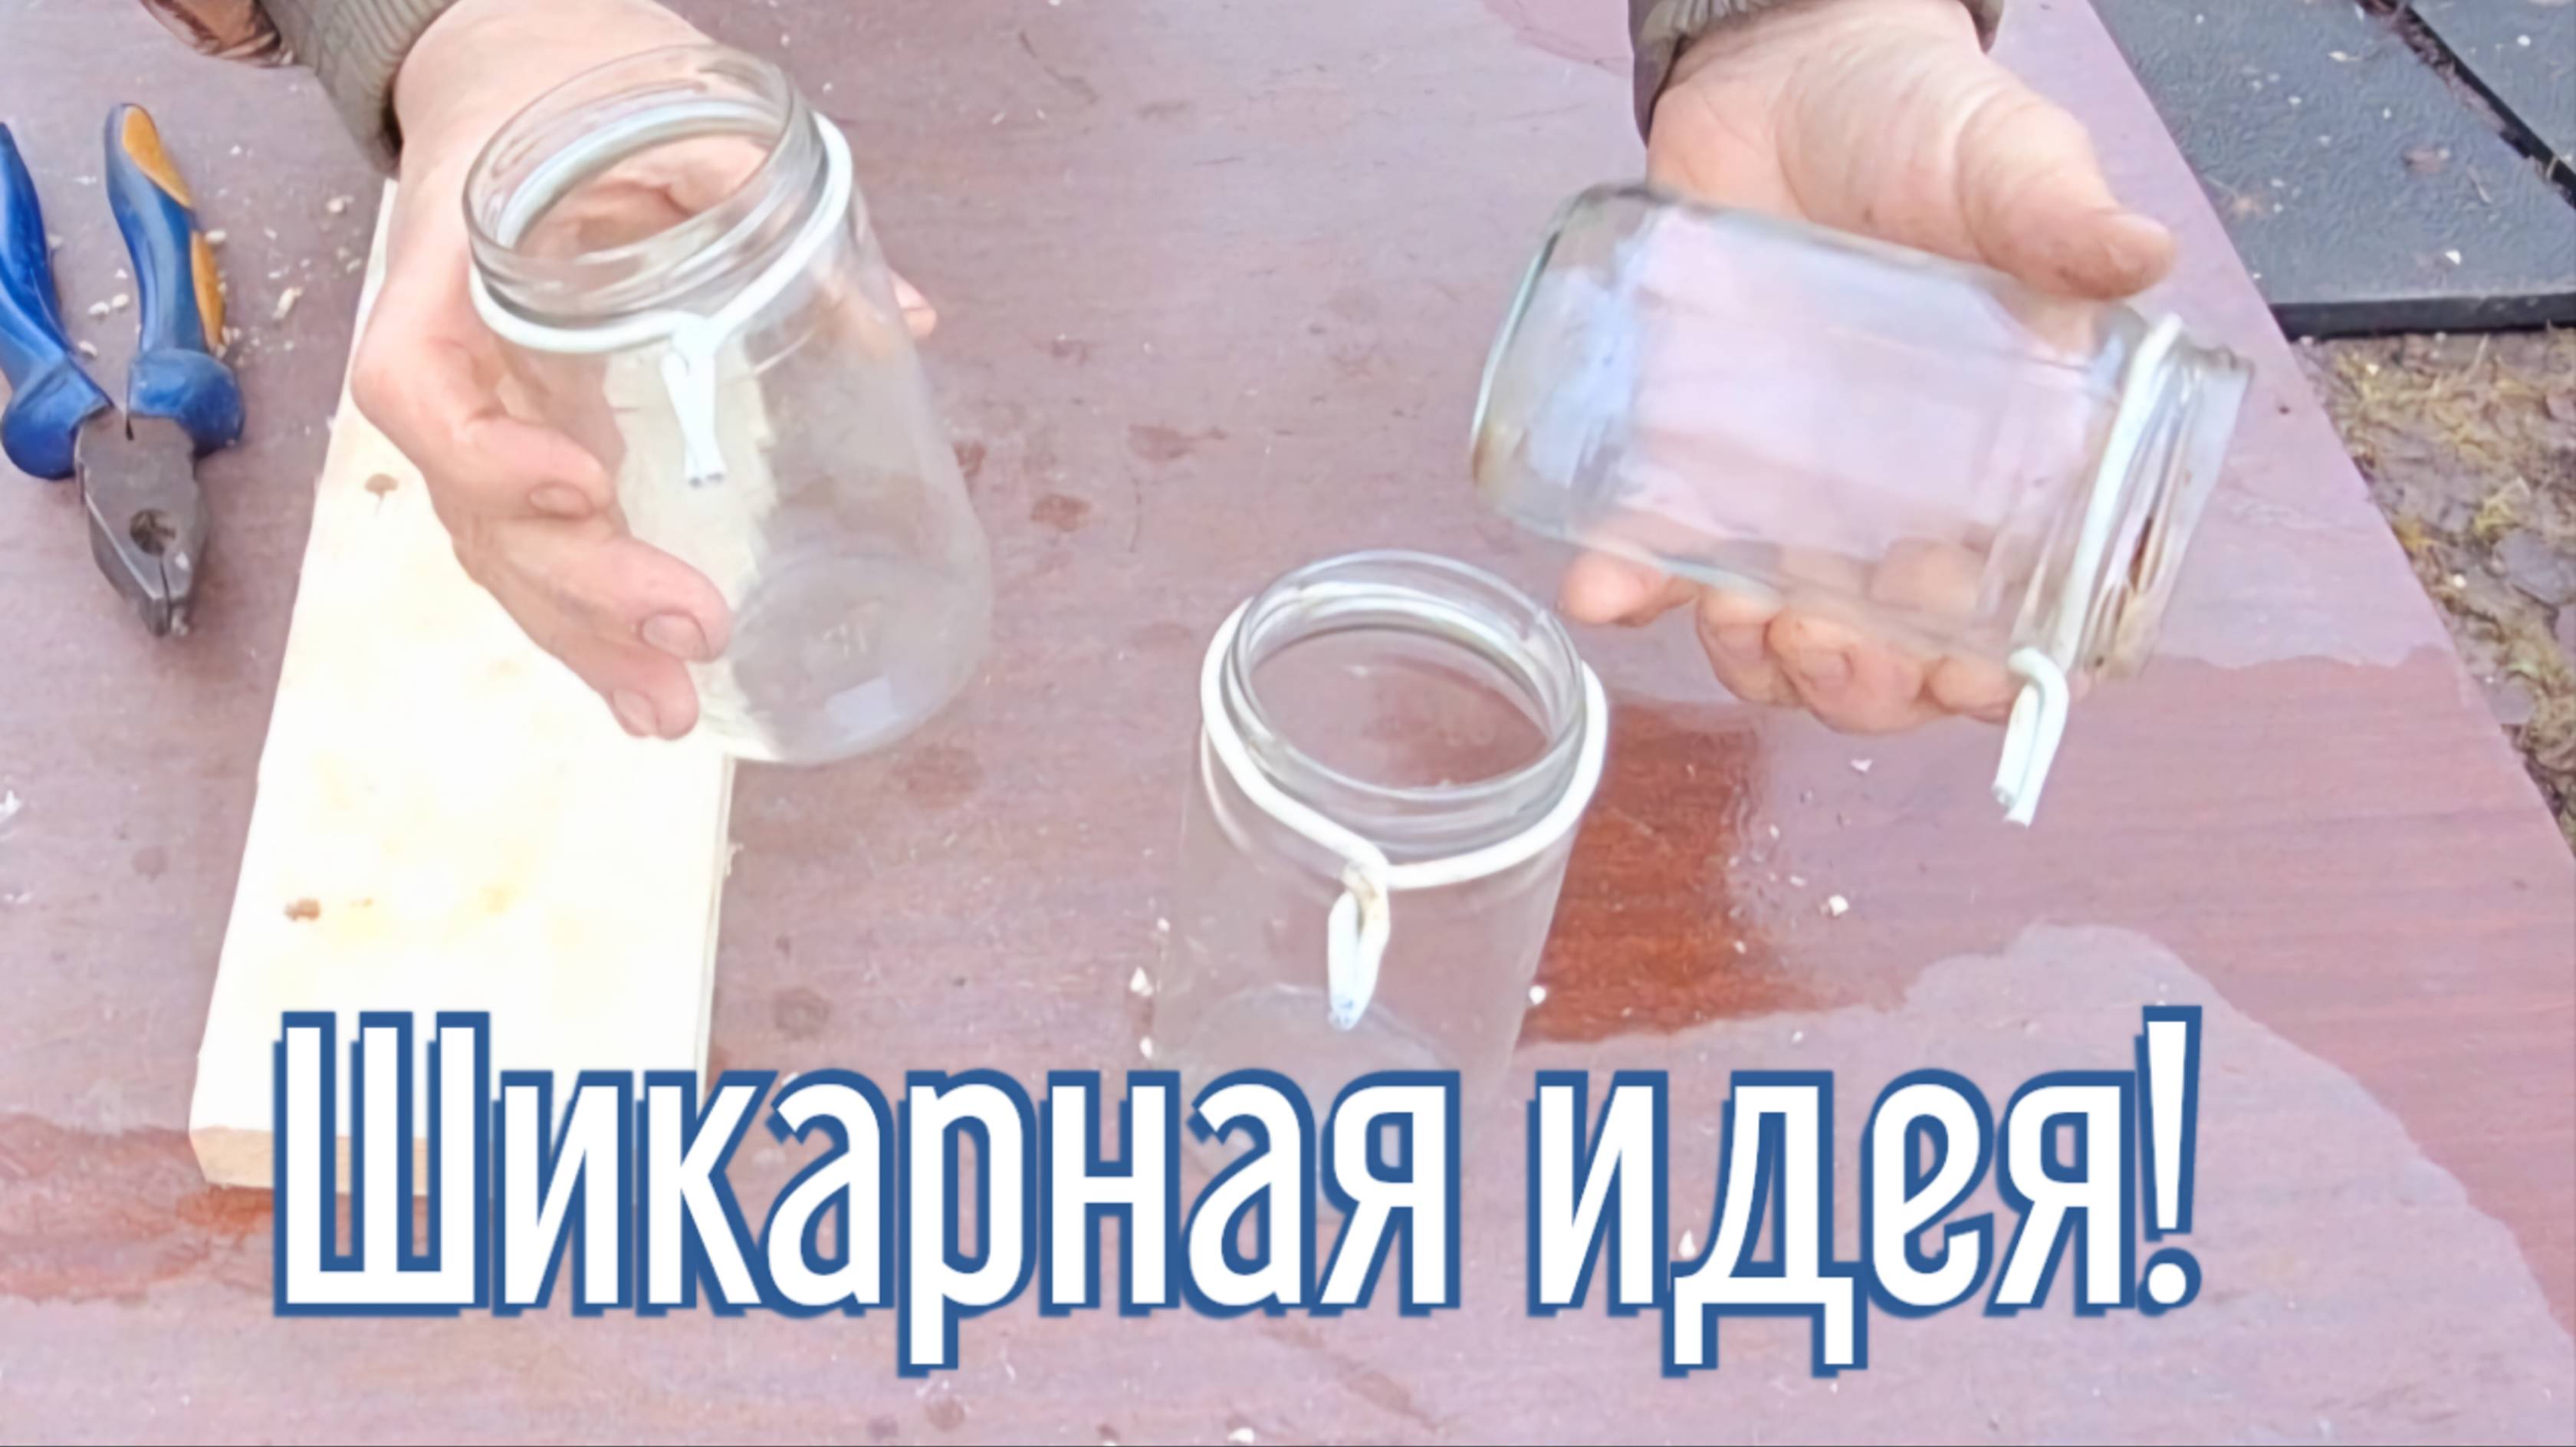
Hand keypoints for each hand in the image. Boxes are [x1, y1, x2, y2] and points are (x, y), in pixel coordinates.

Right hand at [351, 0, 934, 738]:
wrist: (513, 70)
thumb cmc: (576, 85)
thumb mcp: (661, 108)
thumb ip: (756, 196)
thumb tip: (903, 318)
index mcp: (448, 273)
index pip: (416, 387)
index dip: (485, 453)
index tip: (579, 485)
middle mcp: (450, 361)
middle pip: (474, 506)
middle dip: (578, 586)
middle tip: (688, 630)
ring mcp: (485, 411)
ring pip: (504, 552)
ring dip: (584, 641)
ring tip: (671, 713)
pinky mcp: (529, 441)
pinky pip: (539, 546)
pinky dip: (590, 624)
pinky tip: (648, 693)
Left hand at [1561, 0, 2174, 731]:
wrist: (1789, 69)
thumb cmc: (1918, 124)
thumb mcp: (2007, 166)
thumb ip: (2058, 219)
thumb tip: (2134, 254)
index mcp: (1993, 466)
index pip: (2002, 612)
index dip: (1985, 671)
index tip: (1964, 676)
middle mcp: (1886, 501)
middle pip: (1878, 655)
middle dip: (1858, 684)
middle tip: (1832, 640)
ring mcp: (1780, 487)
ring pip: (1767, 632)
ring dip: (1752, 662)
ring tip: (1745, 623)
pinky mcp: (1687, 451)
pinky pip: (1652, 549)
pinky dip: (1627, 586)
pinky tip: (1608, 592)